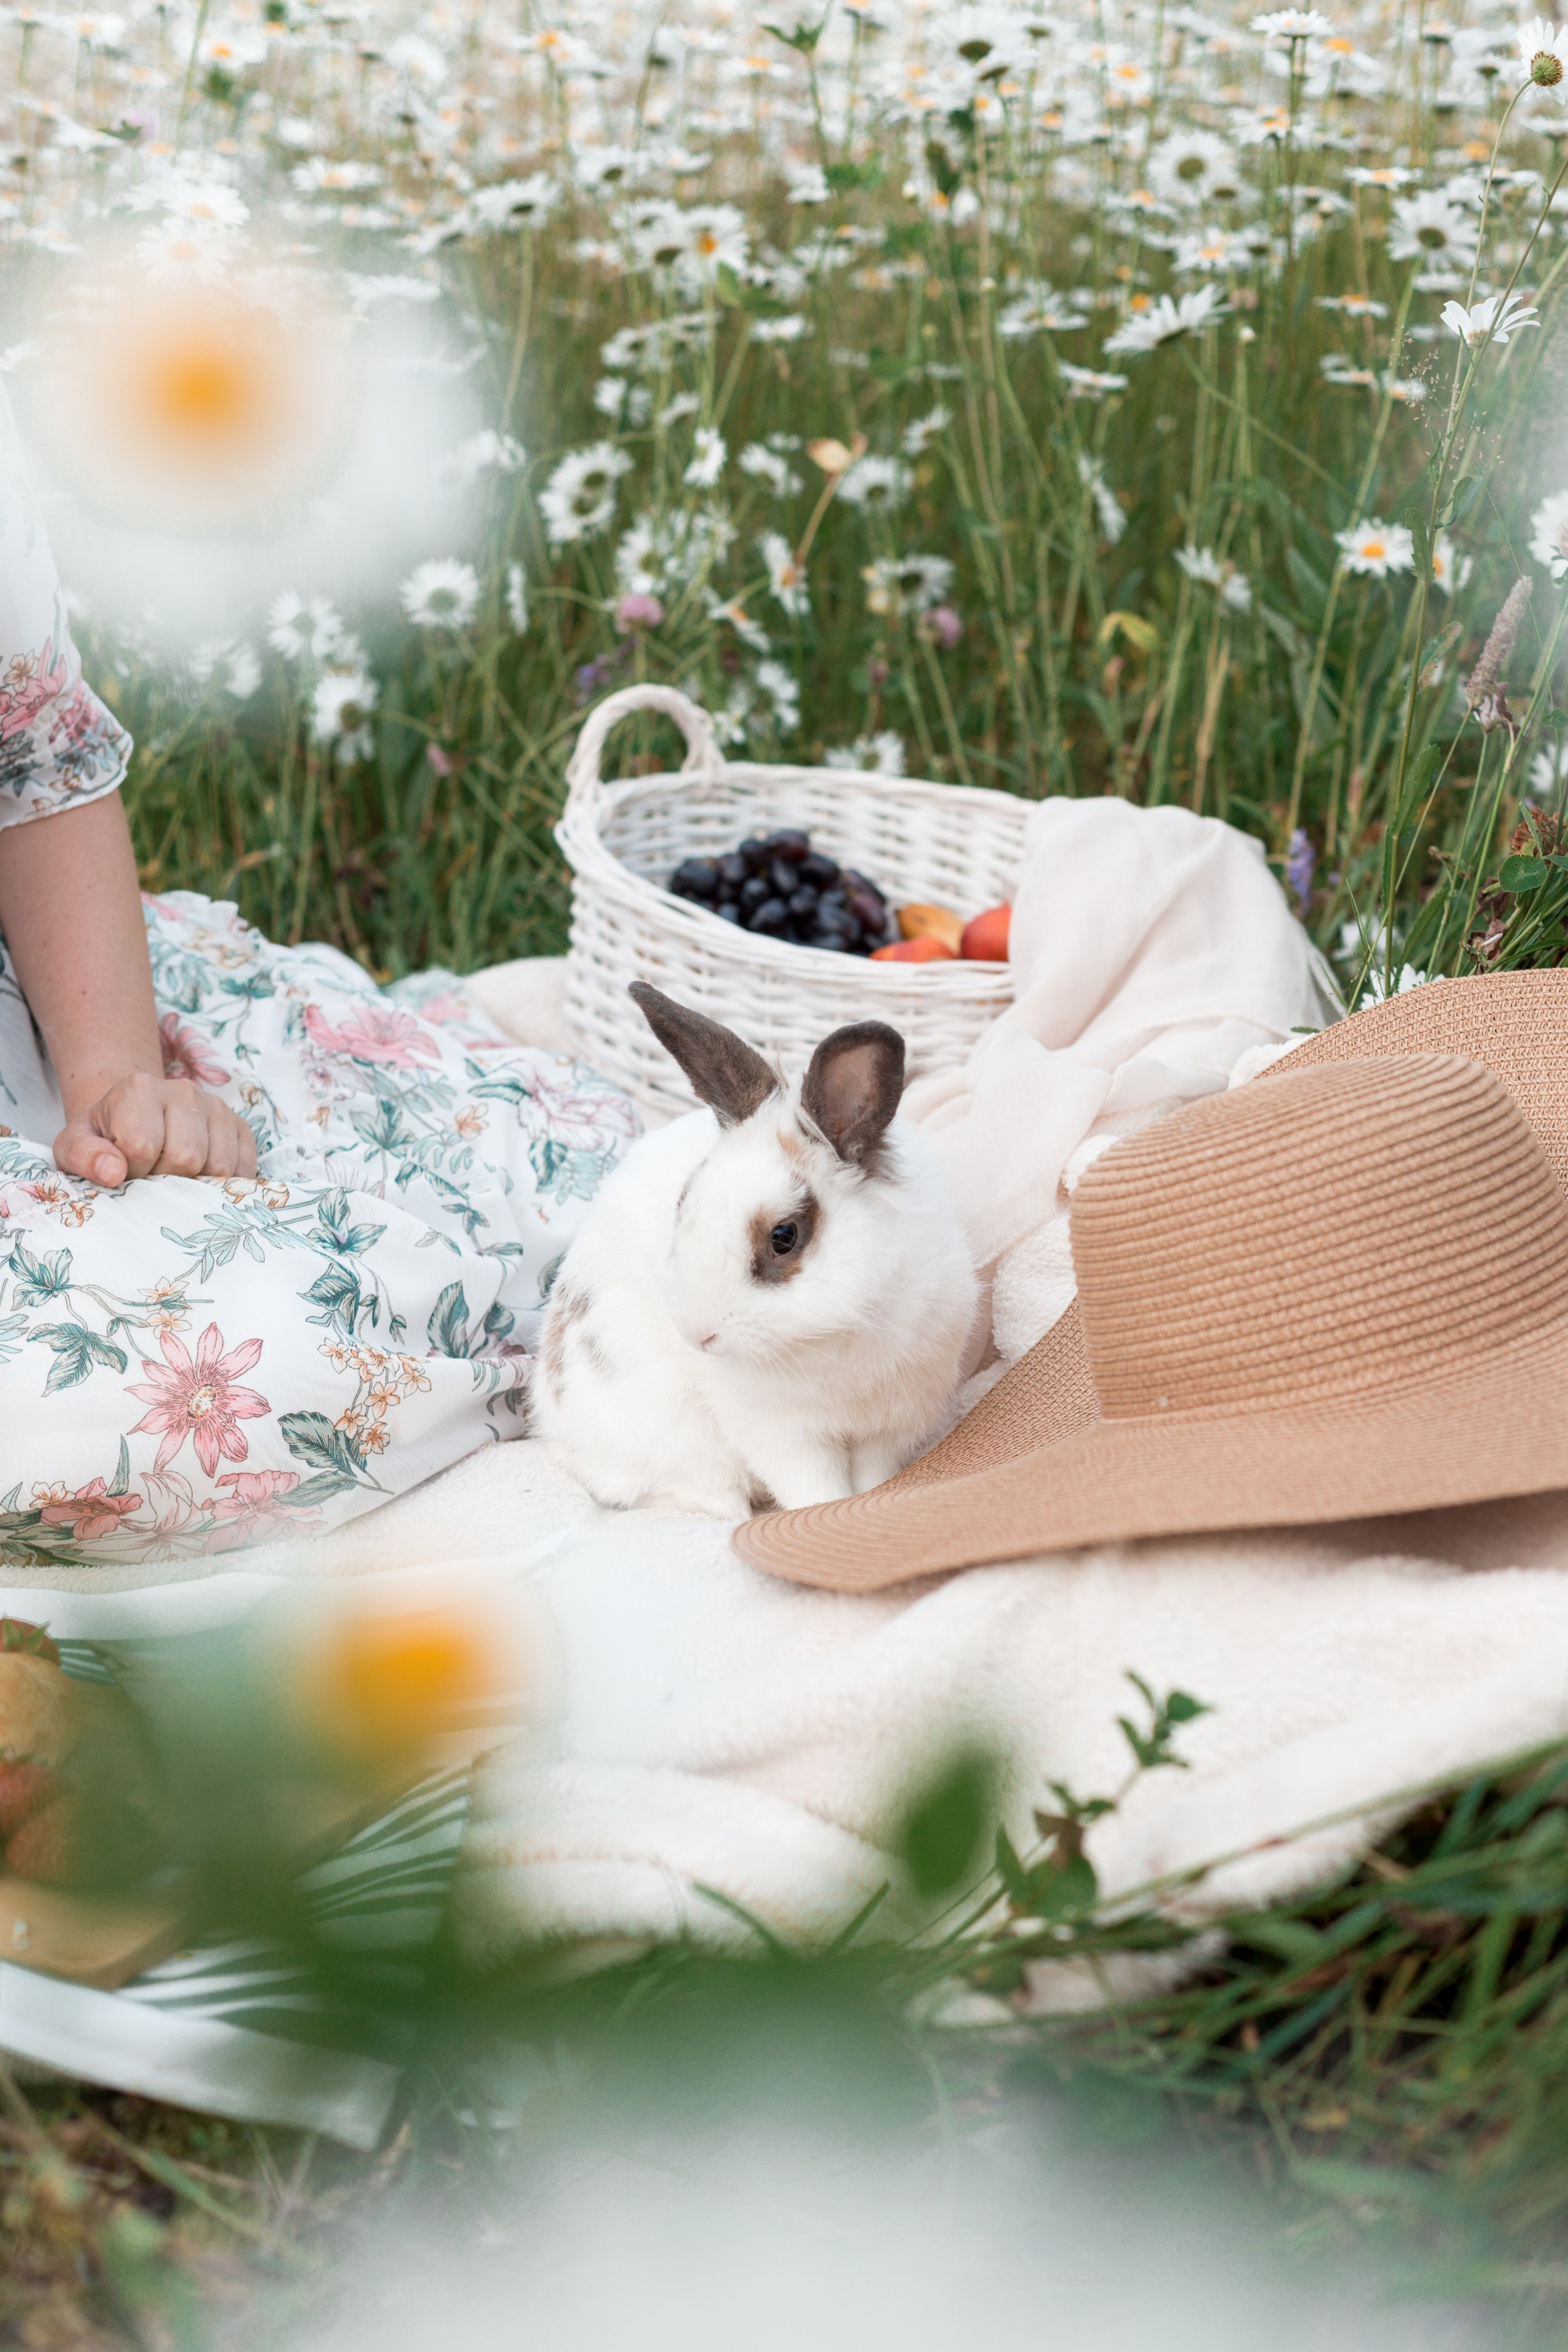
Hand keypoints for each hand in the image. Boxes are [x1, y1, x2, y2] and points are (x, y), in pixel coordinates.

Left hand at [54, 1073, 258, 1187]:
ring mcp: (217, 1107)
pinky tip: (200, 1179)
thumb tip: (114, 1172)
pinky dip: (223, 1186)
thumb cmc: (104, 1137)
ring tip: (174, 1175)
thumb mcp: (74, 1145)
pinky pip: (243, 1169)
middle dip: (166, 1179)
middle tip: (151, 1175)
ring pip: (220, 1167)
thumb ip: (84, 1156)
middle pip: (187, 1157)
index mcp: (139, 1088)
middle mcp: (184, 1090)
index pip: (143, 1146)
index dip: (132, 1171)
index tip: (124, 1168)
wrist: (134, 1119)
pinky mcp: (240, 1127)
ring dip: (195, 1184)